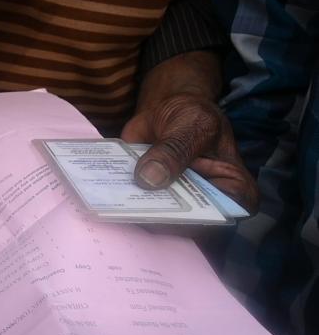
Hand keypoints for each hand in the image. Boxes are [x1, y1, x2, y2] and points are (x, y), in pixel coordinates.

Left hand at [121, 52, 258, 212]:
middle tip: (128, 213)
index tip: (163, 216)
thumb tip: (150, 179)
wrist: (167, 109)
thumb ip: (174, 150)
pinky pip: (133, 207)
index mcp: (233, 191)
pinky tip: (100, 195)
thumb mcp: (190, 125)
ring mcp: (176, 206)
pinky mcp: (149, 200)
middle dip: (156, 220)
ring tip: (109, 205)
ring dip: (132, 214)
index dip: (192, 222)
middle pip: (184, 226)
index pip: (219, 217)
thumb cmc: (192, 116)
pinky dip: (117, 202)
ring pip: (155, 220)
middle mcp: (207, 206)